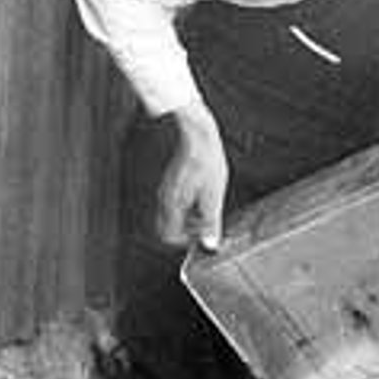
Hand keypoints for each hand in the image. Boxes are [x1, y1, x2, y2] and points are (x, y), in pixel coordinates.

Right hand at [156, 99, 227, 250]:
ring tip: (208, 207)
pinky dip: (188, 206)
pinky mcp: (171, 181)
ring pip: (172, 215)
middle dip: (187, 231)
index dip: (186, 240)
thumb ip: (211, 222)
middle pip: (168, 227)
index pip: (169, 236)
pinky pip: (175, 202)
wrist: (198, 134)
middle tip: (206, 223)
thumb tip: (210, 244)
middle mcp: (164, 198)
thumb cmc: (206, 161)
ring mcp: (166, 189)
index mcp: (172, 204)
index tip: (203, 234)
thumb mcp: (214, 196)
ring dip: (189, 218)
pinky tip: (204, 194)